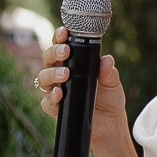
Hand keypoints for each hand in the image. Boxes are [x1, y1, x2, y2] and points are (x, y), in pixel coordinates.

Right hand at [38, 27, 129, 151]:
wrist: (109, 124)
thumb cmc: (109, 99)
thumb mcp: (113, 84)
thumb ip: (109, 72)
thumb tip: (107, 60)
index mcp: (73, 63)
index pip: (61, 46)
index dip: (59, 37)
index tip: (64, 32)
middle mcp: (60, 74)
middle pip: (48, 59)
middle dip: (54, 53)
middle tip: (66, 52)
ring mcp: (56, 91)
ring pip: (43, 78)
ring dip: (52, 74)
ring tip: (65, 75)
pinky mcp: (55, 108)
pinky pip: (46, 102)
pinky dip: (51, 98)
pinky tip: (59, 94)